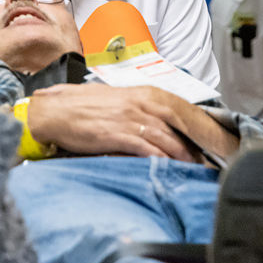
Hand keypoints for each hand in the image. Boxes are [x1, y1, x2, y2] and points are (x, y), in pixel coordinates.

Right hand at [28, 83, 198, 160]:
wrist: (50, 113)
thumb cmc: (78, 108)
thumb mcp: (113, 102)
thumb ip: (136, 110)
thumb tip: (155, 126)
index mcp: (140, 93)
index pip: (179, 107)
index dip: (198, 124)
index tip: (211, 139)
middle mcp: (139, 103)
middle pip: (180, 121)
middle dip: (198, 140)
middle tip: (212, 157)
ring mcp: (130, 118)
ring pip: (168, 137)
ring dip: (184, 155)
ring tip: (195, 169)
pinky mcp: (118, 134)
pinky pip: (148, 149)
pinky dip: (162, 160)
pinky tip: (170, 170)